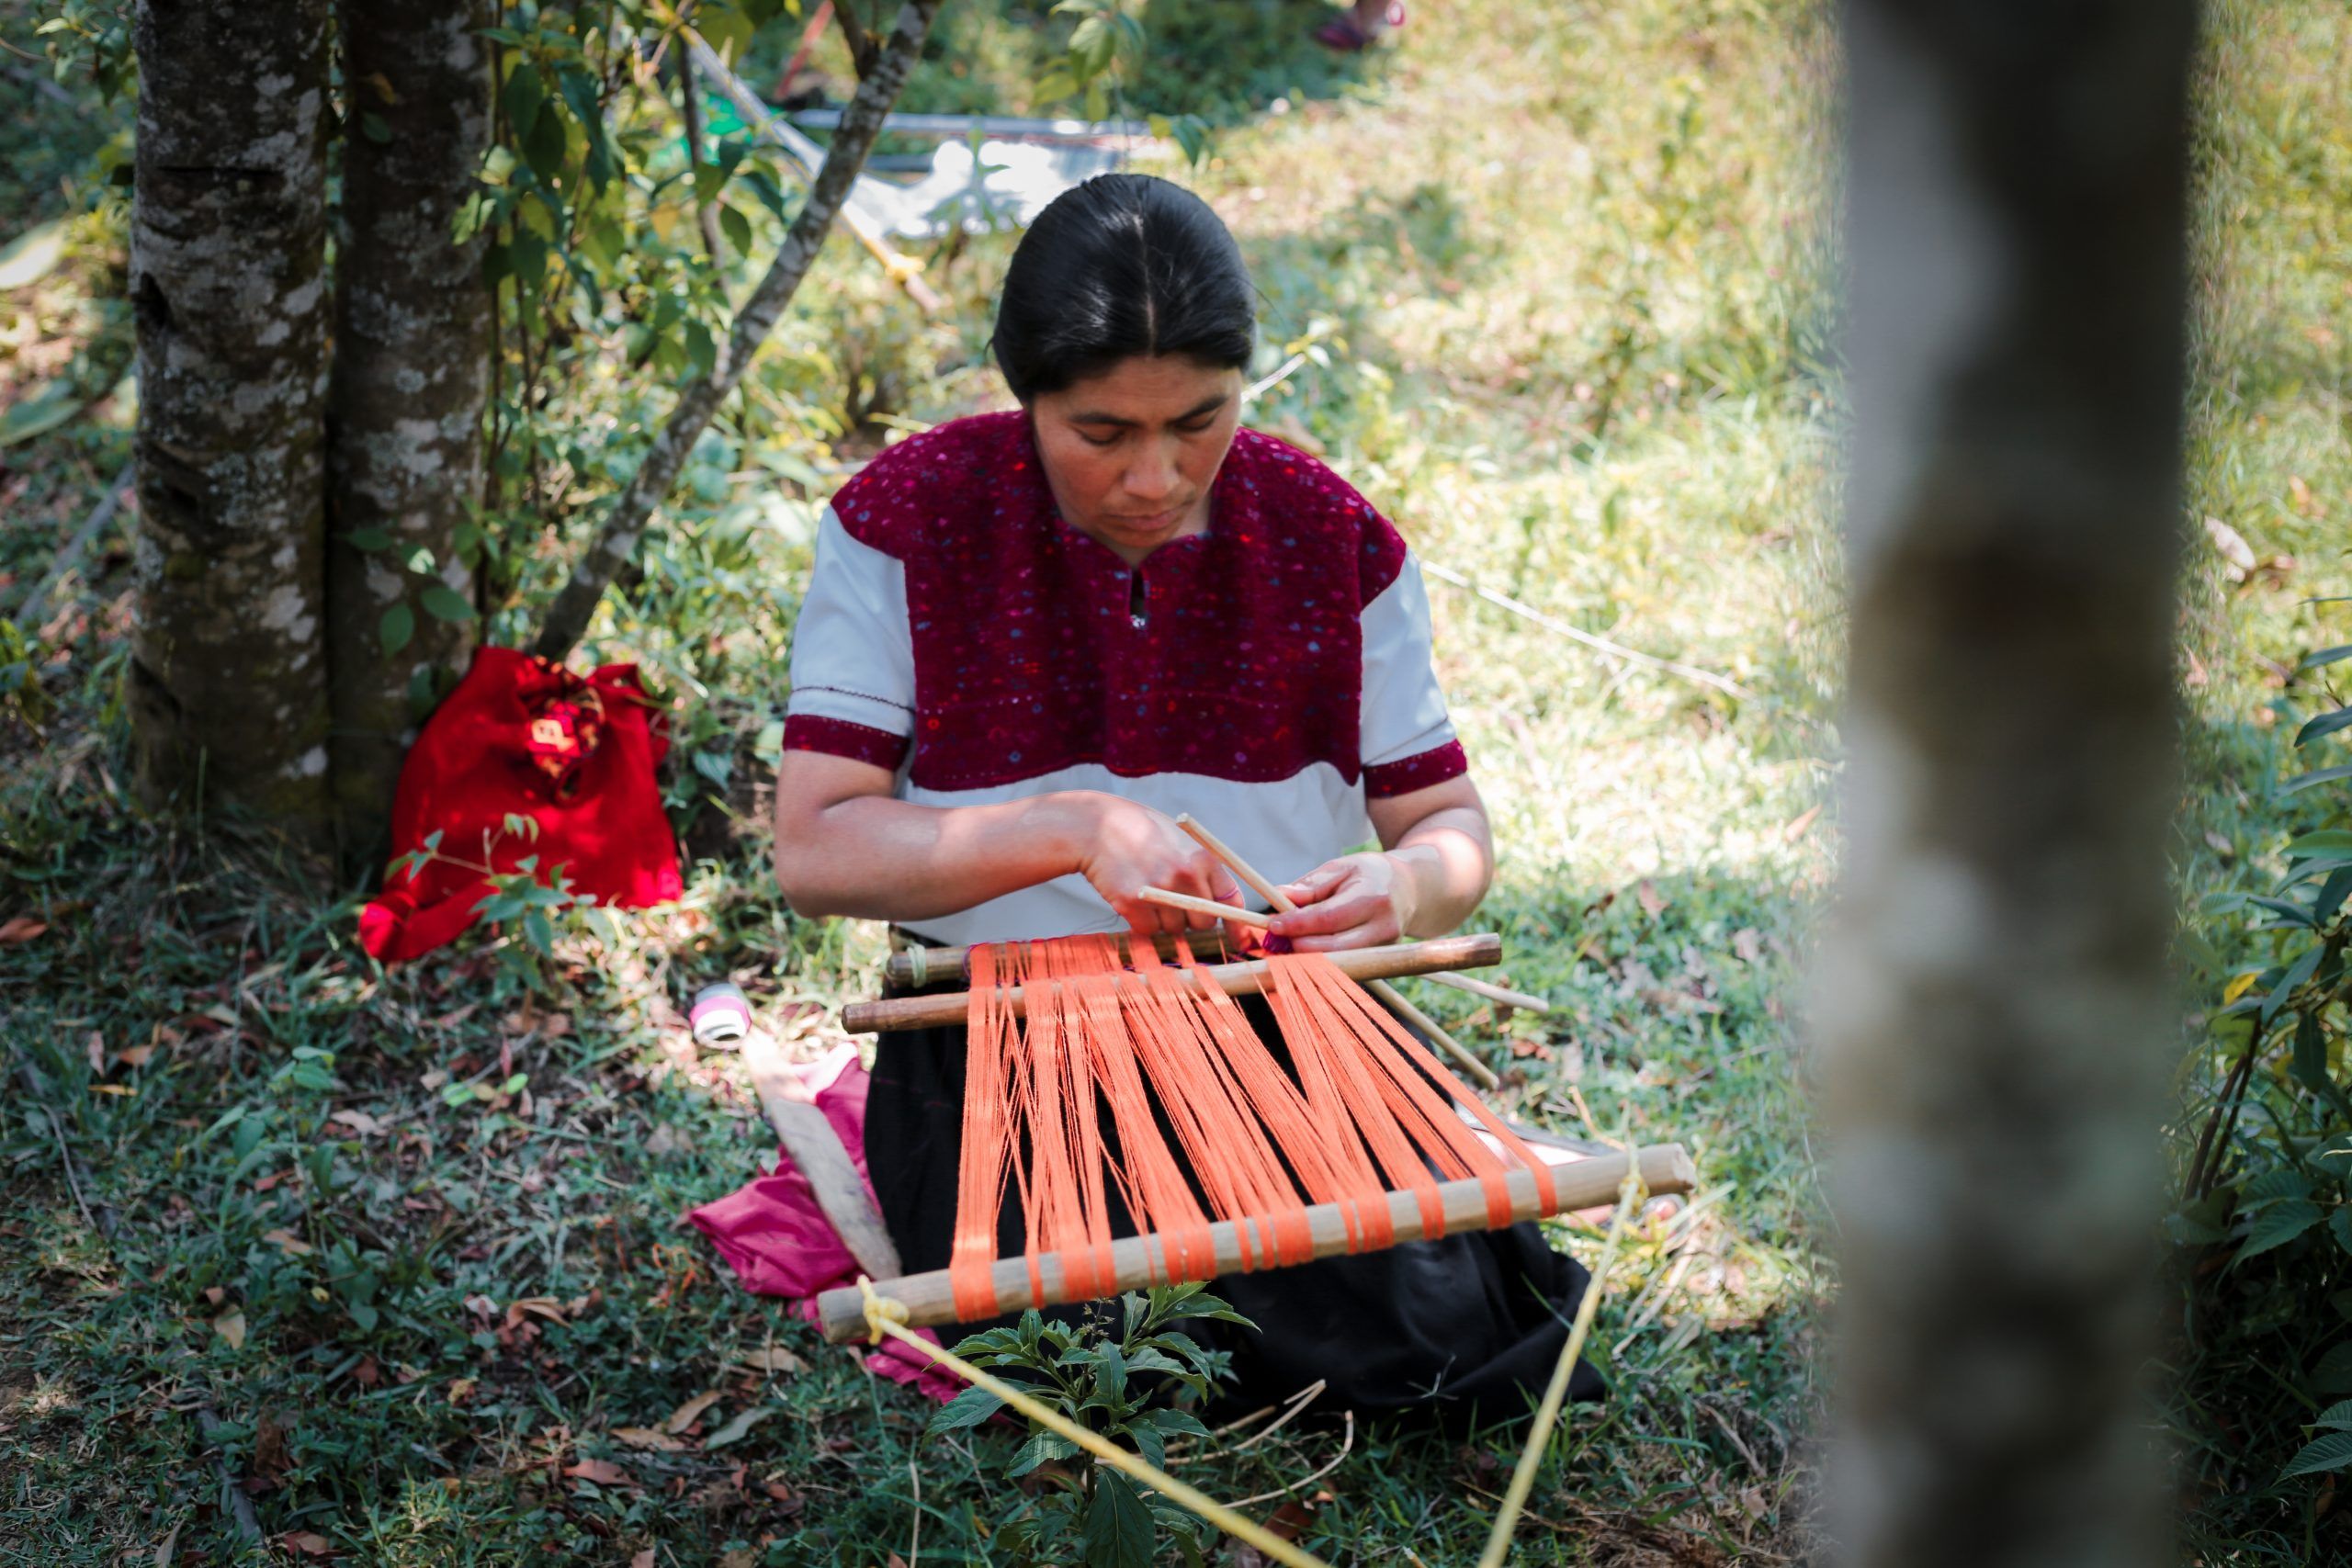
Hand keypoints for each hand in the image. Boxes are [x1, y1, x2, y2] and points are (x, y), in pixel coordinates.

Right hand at [1072, 795, 1244, 935]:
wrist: (1095, 826)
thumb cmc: (1140, 832)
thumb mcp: (1180, 839)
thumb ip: (1202, 869)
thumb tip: (1224, 907)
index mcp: (1202, 857)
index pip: (1232, 899)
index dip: (1238, 923)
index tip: (1241, 939)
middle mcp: (1185, 875)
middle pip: (1205, 922)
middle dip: (1193, 918)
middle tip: (1174, 901)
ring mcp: (1159, 891)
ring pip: (1175, 929)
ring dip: (1164, 919)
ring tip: (1149, 890)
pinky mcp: (1132, 904)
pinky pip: (1149, 931)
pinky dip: (1142, 922)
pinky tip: (1133, 898)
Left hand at [1267, 851, 1417, 950]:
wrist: (1412, 889)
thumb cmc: (1372, 874)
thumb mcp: (1342, 867)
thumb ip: (1311, 885)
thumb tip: (1278, 896)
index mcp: (1373, 897)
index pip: (1329, 918)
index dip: (1298, 924)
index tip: (1274, 924)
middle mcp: (1383, 927)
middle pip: (1333, 948)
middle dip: (1299, 945)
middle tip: (1276, 938)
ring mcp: (1384, 948)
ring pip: (1339, 961)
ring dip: (1308, 956)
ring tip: (1288, 943)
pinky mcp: (1380, 960)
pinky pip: (1346, 964)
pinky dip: (1322, 959)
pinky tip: (1307, 949)